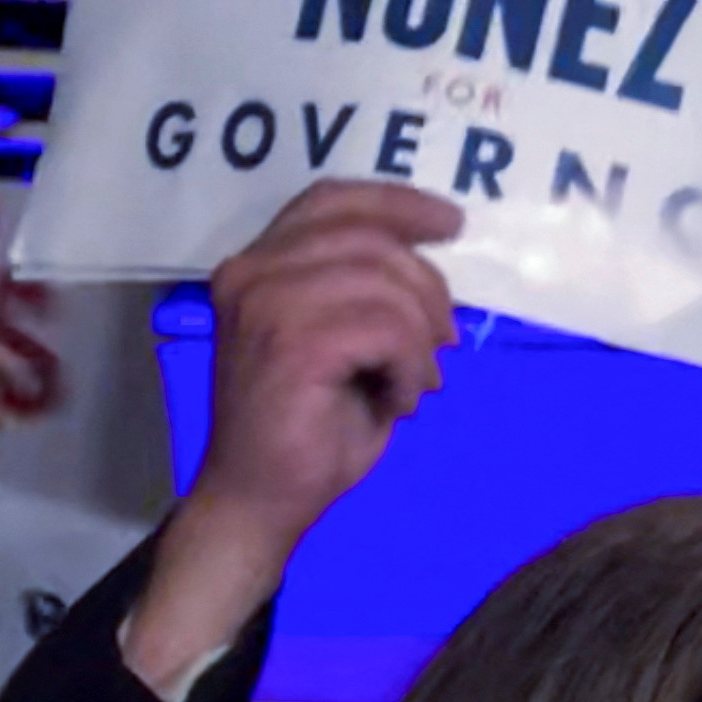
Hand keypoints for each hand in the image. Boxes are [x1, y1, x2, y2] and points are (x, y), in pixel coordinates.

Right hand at [124, 181, 465, 692]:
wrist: (259, 501)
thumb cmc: (305, 431)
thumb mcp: (343, 344)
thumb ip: (367, 294)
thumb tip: (432, 275)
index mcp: (257, 264)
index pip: (332, 200)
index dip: (397, 202)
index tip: (450, 222)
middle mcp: (252, 272)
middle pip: (371, 239)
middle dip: (426, 289)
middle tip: (442, 344)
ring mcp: (266, 304)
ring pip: (386, 284)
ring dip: (421, 339)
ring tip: (413, 383)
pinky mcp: (293, 344)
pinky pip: (389, 329)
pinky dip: (412, 368)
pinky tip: (401, 401)